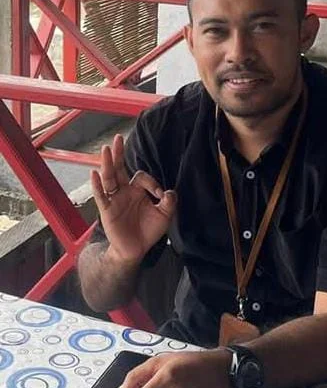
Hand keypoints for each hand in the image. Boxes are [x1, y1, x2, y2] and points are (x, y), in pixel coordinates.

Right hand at [91, 134, 176, 263]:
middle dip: (119, 154)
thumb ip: (169, 203)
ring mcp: (114, 200)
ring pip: (109, 178)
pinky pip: (101, 196)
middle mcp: (124, 192)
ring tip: (106, 149)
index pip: (141, 177)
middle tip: (118, 137)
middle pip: (119, 169)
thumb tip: (170, 191)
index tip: (161, 194)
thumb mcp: (164, 216)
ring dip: (107, 164)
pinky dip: (97, 185)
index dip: (152, 182)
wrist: (135, 250)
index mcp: (137, 190)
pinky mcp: (107, 210)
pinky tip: (94, 174)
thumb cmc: (148, 231)